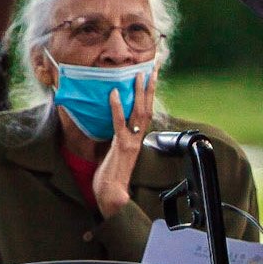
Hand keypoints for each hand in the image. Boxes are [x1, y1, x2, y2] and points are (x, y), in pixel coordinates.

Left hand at [90, 69, 154, 218]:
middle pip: (147, 107)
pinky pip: (119, 123)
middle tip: (153, 67)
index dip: (149, 94)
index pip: (146, 111)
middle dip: (150, 86)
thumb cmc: (111, 179)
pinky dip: (116, 107)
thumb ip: (115, 140)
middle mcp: (138, 138)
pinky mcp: (120, 146)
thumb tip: (109, 126)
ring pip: (139, 112)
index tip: (152, 77)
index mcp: (137, 139)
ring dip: (139, 92)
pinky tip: (112, 93)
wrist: (112, 196)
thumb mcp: (114, 155)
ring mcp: (131, 142)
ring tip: (139, 74)